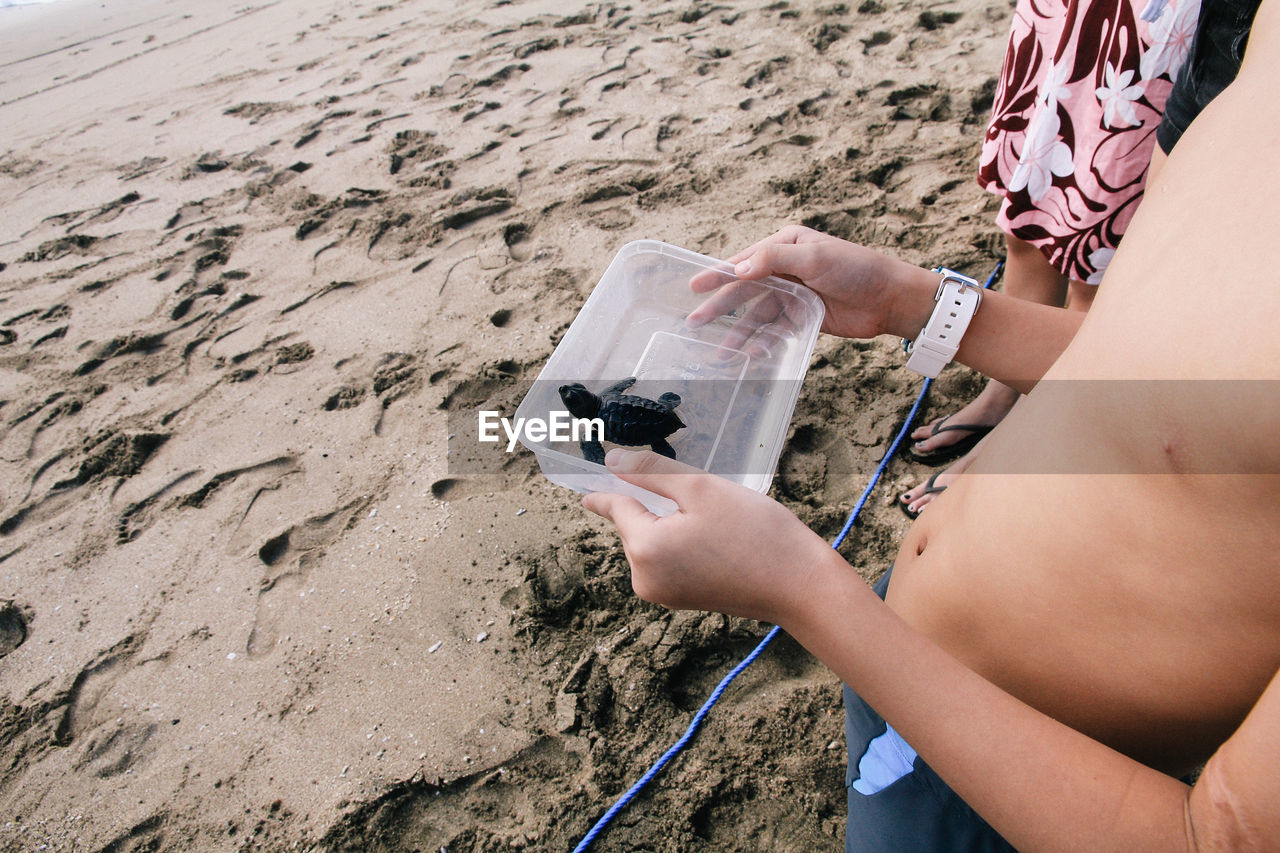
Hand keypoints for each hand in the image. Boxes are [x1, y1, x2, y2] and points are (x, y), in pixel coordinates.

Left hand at [582, 448, 836, 625]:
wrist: (799, 586)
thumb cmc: (755, 532)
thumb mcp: (701, 488)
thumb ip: (650, 473)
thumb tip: (611, 461)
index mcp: (644, 548)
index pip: (616, 506)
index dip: (608, 485)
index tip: (585, 479)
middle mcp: (644, 579)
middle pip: (635, 524)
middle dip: (655, 504)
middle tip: (699, 496)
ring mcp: (662, 595)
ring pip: (652, 542)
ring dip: (671, 524)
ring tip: (717, 522)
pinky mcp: (681, 601)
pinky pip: (667, 560)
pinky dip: (681, 543)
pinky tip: (716, 538)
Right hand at [687, 225, 934, 341]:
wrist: (890, 299)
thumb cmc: (856, 269)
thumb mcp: (815, 257)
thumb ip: (774, 259)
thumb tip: (738, 269)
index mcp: (785, 245)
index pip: (744, 261)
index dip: (717, 274)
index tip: (694, 287)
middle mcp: (785, 268)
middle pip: (745, 290)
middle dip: (721, 308)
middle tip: (695, 323)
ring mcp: (793, 294)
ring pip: (758, 315)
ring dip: (740, 334)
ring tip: (721, 353)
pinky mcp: (803, 316)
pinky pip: (776, 331)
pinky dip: (763, 343)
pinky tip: (751, 355)